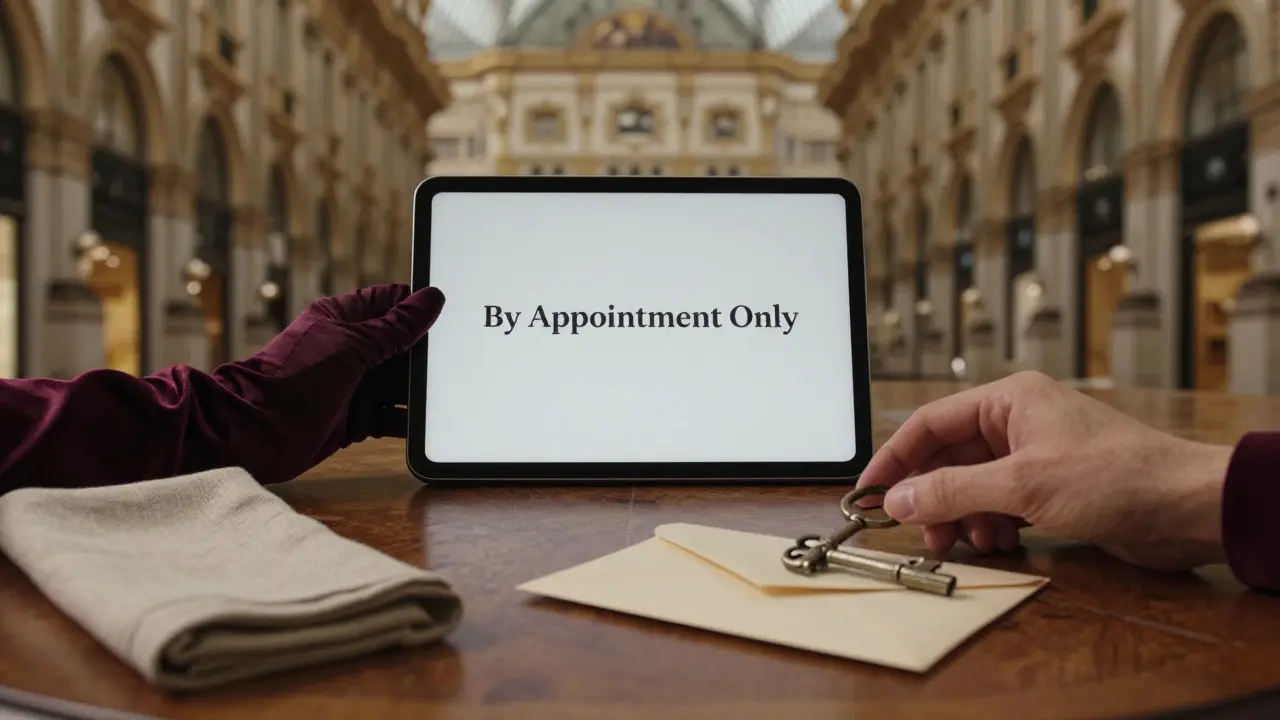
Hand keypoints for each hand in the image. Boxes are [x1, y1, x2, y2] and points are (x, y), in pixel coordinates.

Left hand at [211, 284, 444, 483]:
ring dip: (419, 390)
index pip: (391, 302)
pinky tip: (428, 424)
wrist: (253, 434)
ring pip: (398, 383)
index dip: (419, 307)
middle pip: (401, 345)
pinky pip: (390, 416)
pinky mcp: (354, 418)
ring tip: (449, 393)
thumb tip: (432, 298)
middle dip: (425, 354)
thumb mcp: (352, 347)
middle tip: (460, 359)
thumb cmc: (293, 381)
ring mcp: (352, 385)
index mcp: (343, 319)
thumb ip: (396, 327)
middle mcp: (349, 350)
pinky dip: (407, 420)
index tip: (452, 316)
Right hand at [856, 371, 1232, 571]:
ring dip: (963, 517)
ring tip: (971, 543)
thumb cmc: (1116, 477)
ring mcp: (1035, 455)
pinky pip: (1000, 504)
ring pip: (973, 485)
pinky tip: (1002, 542)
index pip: (930, 423)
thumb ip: (954, 491)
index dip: (895, 458)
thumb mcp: (1023, 484)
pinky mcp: (1051, 488)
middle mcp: (1018, 422)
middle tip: (921, 534)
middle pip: (949, 459)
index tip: (869, 492)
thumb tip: (898, 500)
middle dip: (932, 498)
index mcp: (1009, 400)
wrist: (1186, 506)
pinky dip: (991, 525)